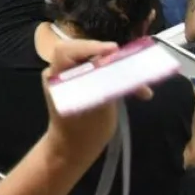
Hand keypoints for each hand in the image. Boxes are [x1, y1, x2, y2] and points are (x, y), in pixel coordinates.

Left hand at [42, 38, 151, 163]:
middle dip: (107, 55)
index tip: (114, 49)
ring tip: (138, 81)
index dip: (89, 46)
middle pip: (82, 52)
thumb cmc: (84, 133)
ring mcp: (68, 76)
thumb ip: (105, 84)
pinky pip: (96, 71)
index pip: (66, 51)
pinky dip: (114, 76)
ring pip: (92, 60)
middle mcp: (59, 72)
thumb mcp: (99, 110)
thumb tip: (118, 64)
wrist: (74, 148)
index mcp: (56, 78)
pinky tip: (136, 89)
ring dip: (115, 67)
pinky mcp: (80, 80)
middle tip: (129, 62)